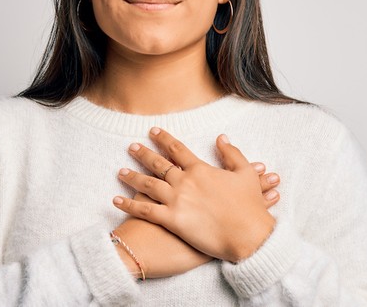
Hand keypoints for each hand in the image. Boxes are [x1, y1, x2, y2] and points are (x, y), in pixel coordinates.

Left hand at [113, 128, 276, 262]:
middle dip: (143, 154)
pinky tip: (117, 200)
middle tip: (132, 147)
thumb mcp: (246, 173)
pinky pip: (145, 210)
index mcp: (200, 169)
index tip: (152, 131)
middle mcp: (184, 182)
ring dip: (132, 177)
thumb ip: (232, 153)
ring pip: (148, 185)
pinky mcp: (171, 221)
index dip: (163, 139)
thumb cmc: (249, 206)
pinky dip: (130, 204)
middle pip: (159, 164)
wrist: (248, 234)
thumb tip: (221, 137)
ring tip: (121, 171)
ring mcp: (176, 201)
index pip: (177, 149)